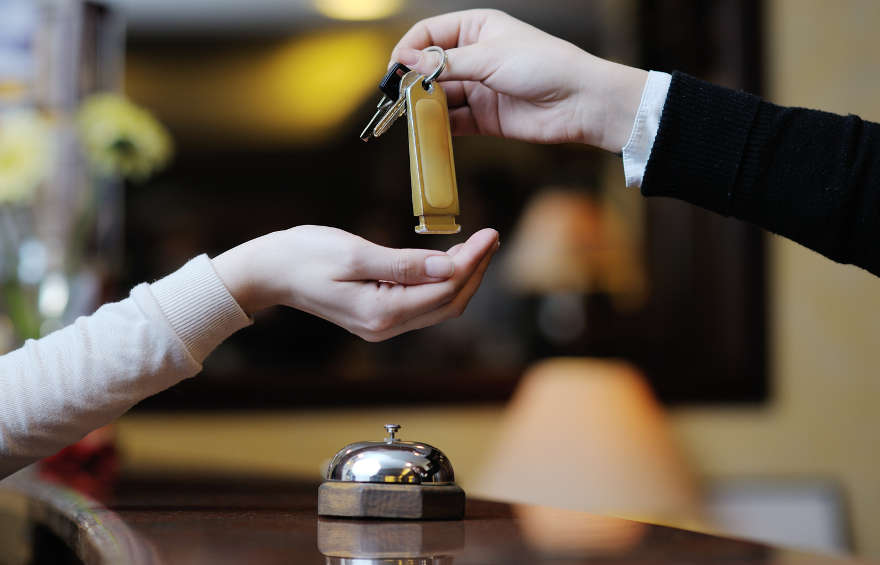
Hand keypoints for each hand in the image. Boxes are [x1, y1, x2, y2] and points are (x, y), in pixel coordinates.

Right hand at [212, 225, 498, 341]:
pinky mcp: (378, 316)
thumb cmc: (303, 256)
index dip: (473, 262)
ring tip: (478, 245)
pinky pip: (422, 303)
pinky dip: (441, 282)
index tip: (490, 233)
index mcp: (382, 311)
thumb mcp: (354, 252)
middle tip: (490, 237)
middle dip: (475, 270)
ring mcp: (383, 324)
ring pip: (438, 305)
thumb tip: (449, 266)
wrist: (268, 272)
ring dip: (462, 277)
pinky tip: (448, 260)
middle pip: (449, 302)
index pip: (445, 289)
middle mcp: (387, 326)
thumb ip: (405, 263)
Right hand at [391, 9, 647, 151]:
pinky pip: (454, 122)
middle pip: (430, 68)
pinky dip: (440, 127)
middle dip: (413, 81)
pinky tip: (429, 131)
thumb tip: (407, 62)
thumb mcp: (490, 57)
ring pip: (440, 96)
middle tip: (398, 97)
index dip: (409, 49)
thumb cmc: (543, 65)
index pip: (429, 33)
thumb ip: (446, 64)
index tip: (395, 68)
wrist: (580, 101)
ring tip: (411, 116)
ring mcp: (479, 88)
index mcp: (477, 28)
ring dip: (425, 106)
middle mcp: (475, 57)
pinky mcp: (485, 118)